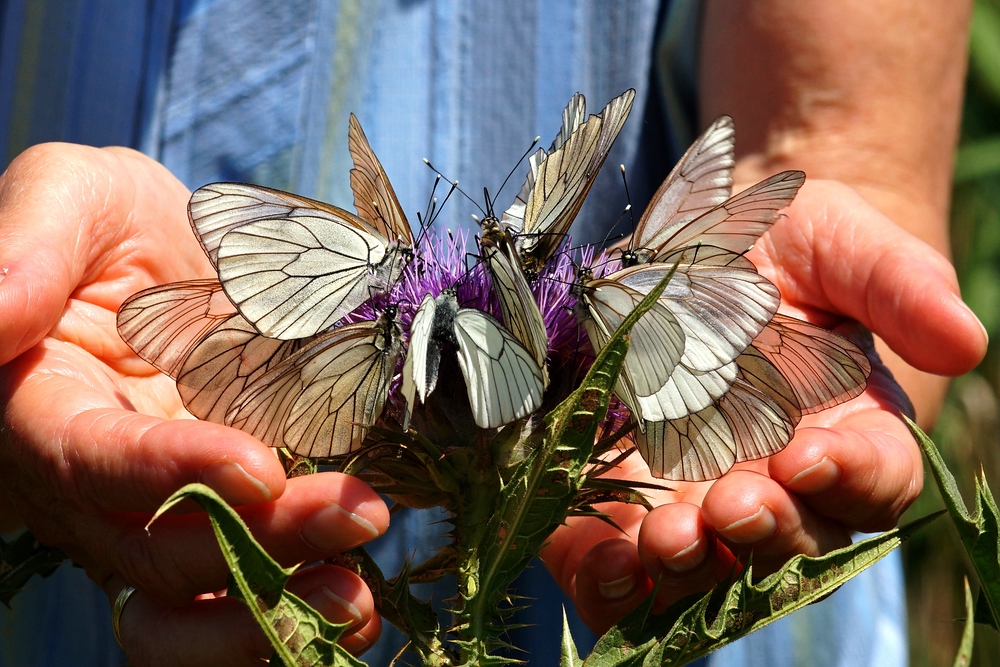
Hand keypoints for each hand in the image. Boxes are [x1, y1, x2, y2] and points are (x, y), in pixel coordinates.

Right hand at [0, 144, 387, 663]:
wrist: (178, 254)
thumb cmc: (115, 222)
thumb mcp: (74, 196)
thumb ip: (29, 247)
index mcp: (41, 403)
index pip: (86, 460)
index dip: (164, 473)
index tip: (257, 466)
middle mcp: (86, 480)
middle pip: (149, 546)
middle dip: (252, 544)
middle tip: (357, 515)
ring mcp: (151, 509)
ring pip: (184, 594)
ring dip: (267, 610)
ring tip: (355, 602)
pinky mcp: (213, 518)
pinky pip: (229, 592)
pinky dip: (284, 610)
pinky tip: (352, 605)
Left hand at [541, 178, 987, 632]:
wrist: (707, 244)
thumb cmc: (793, 242)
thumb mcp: (844, 242)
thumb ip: (900, 284)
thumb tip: (965, 342)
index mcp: (852, 429)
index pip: (876, 477)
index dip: (853, 476)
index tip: (809, 453)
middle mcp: (783, 478)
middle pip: (792, 536)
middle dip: (763, 530)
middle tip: (730, 504)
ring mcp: (705, 490)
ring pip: (711, 561)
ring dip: (687, 565)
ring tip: (660, 541)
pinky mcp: (633, 492)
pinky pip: (627, 557)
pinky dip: (613, 575)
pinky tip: (602, 562)